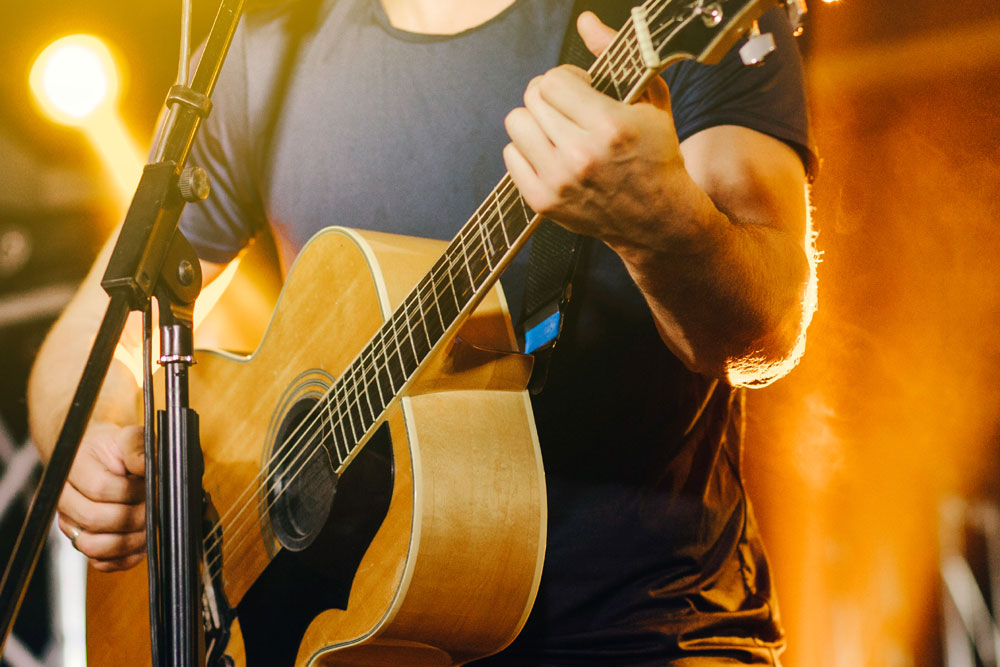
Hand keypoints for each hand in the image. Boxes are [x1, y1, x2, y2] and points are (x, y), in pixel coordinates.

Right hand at [56, 421, 146, 570]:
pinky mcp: (86, 543)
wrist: (103, 462)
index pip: (101, 489)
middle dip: (134, 514)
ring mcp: (73, 526)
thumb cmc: (117, 450)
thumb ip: (136, 447)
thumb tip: (145, 465)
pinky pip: (102, 563)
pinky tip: (141, 540)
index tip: (149, 484)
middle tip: (153, 505)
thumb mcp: (129, 438)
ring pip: (94, 546)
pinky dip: (125, 557)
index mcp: (73, 471)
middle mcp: (66, 502)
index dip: (132, 490)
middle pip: (97, 519)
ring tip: (149, 523)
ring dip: (130, 539)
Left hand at [503, 12, 697, 253]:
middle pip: (532, 99)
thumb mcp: (651, 101)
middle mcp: (582, 155)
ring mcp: (559, 181)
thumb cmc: (656, 155)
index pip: (553, 80)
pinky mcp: (543, 202)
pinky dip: (526, 150)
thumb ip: (615, 55)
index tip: (581, 90)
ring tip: (557, 131)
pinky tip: (550, 153)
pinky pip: (510, 156)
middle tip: (569, 110)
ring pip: (516, 124)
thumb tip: (585, 21)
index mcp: (611, 126)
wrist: (657, 219)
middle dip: (550, 97)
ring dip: (534, 122)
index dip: (567, 79)